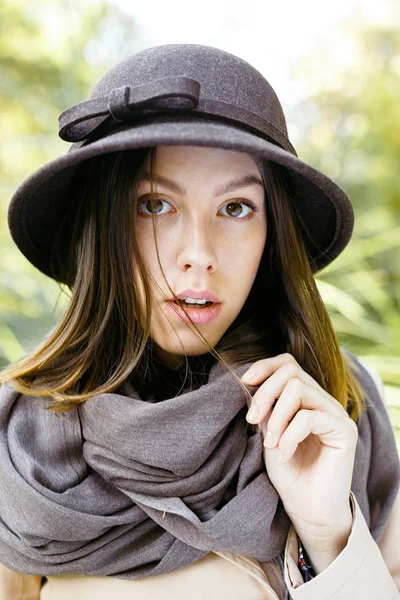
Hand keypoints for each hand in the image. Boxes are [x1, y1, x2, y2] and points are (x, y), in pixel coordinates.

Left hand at [241, 353, 356, 547]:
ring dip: (277, 417)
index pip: (288, 364)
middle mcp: (324, 401)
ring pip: (298, 389)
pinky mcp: (344, 430)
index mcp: (308, 399)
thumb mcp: (269, 434)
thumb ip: (266, 408)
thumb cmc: (289, 474)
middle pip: (291, 372)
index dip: (265, 367)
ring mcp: (336, 414)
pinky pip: (308, 417)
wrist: (309, 510)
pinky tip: (284, 455)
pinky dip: (289, 436)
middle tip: (252, 421)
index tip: (244, 382)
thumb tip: (251, 382)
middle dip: (265, 393)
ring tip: (271, 444)